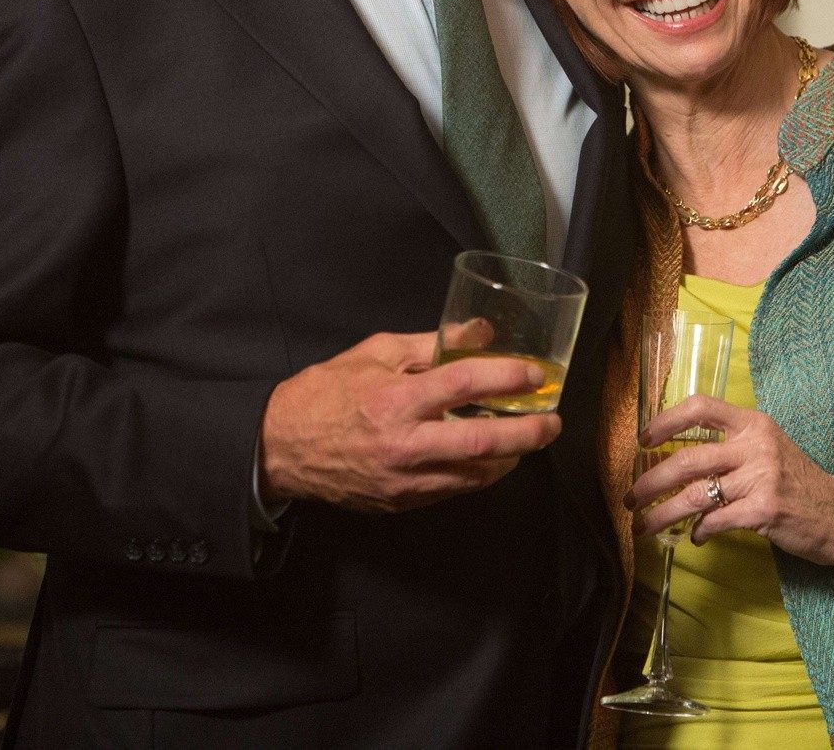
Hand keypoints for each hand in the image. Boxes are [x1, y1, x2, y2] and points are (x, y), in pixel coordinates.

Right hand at [259, 331, 559, 512]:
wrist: (281, 447)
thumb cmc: (327, 392)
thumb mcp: (375, 353)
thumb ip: (429, 344)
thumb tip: (479, 332)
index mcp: (395, 400)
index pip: (463, 385)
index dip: (505, 377)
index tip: (535, 374)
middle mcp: (404, 445)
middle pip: (481, 443)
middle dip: (526, 434)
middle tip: (552, 423)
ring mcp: (404, 480)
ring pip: (474, 476)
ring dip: (508, 459)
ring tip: (526, 439)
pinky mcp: (402, 501)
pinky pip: (452, 490)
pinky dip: (477, 474)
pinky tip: (490, 458)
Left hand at [627, 394, 833, 567]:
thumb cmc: (798, 482)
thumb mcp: (768, 449)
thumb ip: (730, 447)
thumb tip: (675, 460)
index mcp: (753, 423)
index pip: (701, 407)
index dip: (666, 420)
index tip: (643, 439)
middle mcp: (755, 445)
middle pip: (687, 459)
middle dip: (650, 481)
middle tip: (630, 497)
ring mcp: (760, 478)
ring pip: (694, 496)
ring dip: (662, 514)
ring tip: (643, 527)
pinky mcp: (764, 510)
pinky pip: (715, 521)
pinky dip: (699, 531)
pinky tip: (695, 537)